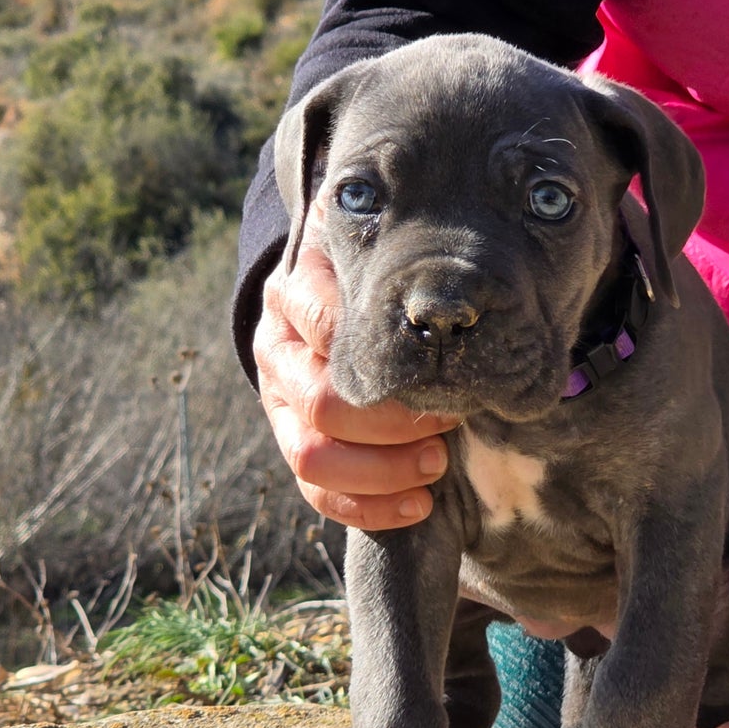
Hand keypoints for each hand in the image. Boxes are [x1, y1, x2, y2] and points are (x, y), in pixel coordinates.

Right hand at [253, 191, 456, 528]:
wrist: (339, 293)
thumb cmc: (382, 270)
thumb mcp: (381, 243)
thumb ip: (394, 236)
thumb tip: (438, 220)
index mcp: (295, 292)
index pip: (325, 327)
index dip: (386, 359)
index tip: (444, 368)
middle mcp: (278, 349)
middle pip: (323, 402)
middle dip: (393, 422)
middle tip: (450, 421)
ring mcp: (279, 402)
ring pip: (312, 455)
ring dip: (382, 470)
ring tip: (435, 465)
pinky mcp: (293, 443)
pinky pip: (316, 493)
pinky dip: (369, 507)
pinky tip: (418, 504)